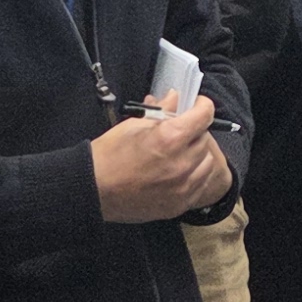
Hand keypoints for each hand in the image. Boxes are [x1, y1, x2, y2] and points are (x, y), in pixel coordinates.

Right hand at [93, 93, 230, 222]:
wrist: (94, 190)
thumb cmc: (109, 155)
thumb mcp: (133, 124)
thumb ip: (161, 111)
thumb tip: (176, 97)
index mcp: (170, 138)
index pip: (204, 116)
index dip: (202, 106)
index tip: (197, 105)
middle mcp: (182, 163)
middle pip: (205, 139)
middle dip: (196, 131)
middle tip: (182, 130)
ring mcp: (183, 187)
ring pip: (207, 163)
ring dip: (198, 154)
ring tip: (182, 152)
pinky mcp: (179, 204)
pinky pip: (201, 184)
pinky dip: (195, 175)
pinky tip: (181, 171)